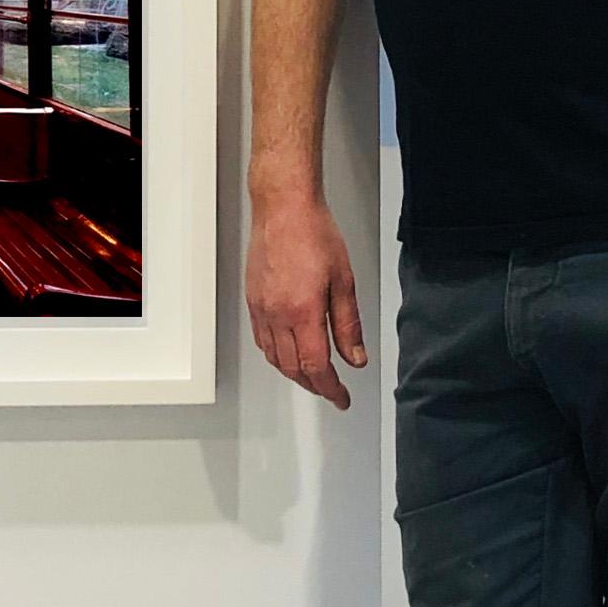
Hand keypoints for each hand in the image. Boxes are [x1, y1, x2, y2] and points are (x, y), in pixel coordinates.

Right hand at [247, 192, 366, 408]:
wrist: (283, 208)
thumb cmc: (314, 233)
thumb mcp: (344, 281)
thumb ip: (349, 325)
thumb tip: (355, 357)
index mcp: (303, 311)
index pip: (316, 367)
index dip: (331, 389)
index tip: (341, 398)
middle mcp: (277, 314)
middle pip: (293, 368)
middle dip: (314, 386)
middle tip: (332, 391)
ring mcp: (261, 308)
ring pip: (274, 358)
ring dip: (294, 374)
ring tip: (313, 377)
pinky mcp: (253, 300)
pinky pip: (261, 340)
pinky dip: (276, 355)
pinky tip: (287, 352)